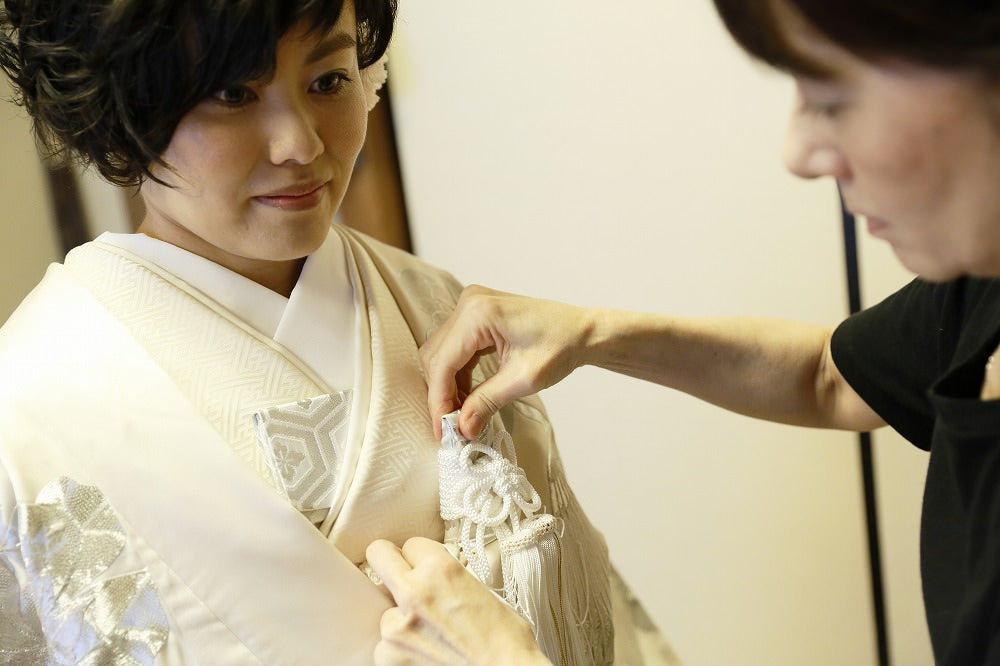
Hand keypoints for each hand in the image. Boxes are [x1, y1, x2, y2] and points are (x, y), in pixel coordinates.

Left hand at [365, 538, 549, 665]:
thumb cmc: (504, 640)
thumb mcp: (479, 589)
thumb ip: (446, 576)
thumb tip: (427, 574)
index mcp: (441, 570)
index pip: (411, 543)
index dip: (420, 557)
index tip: (422, 566)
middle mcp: (415, 592)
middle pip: (379, 555)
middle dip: (390, 563)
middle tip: (399, 575)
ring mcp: (397, 627)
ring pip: (384, 607)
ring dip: (400, 616)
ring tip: (430, 633)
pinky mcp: (388, 656)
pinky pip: (384, 642)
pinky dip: (400, 648)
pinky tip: (425, 653)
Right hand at [420, 285, 592, 438]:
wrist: (583, 331)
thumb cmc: (562, 347)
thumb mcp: (523, 380)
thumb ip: (487, 402)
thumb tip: (462, 428)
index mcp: (479, 314)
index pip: (444, 363)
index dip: (439, 400)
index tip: (442, 431)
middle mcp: (469, 303)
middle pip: (437, 357)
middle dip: (442, 394)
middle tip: (452, 427)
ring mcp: (471, 306)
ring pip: (442, 353)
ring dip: (448, 385)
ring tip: (461, 414)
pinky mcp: (476, 315)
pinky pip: (455, 347)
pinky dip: (457, 373)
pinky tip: (468, 395)